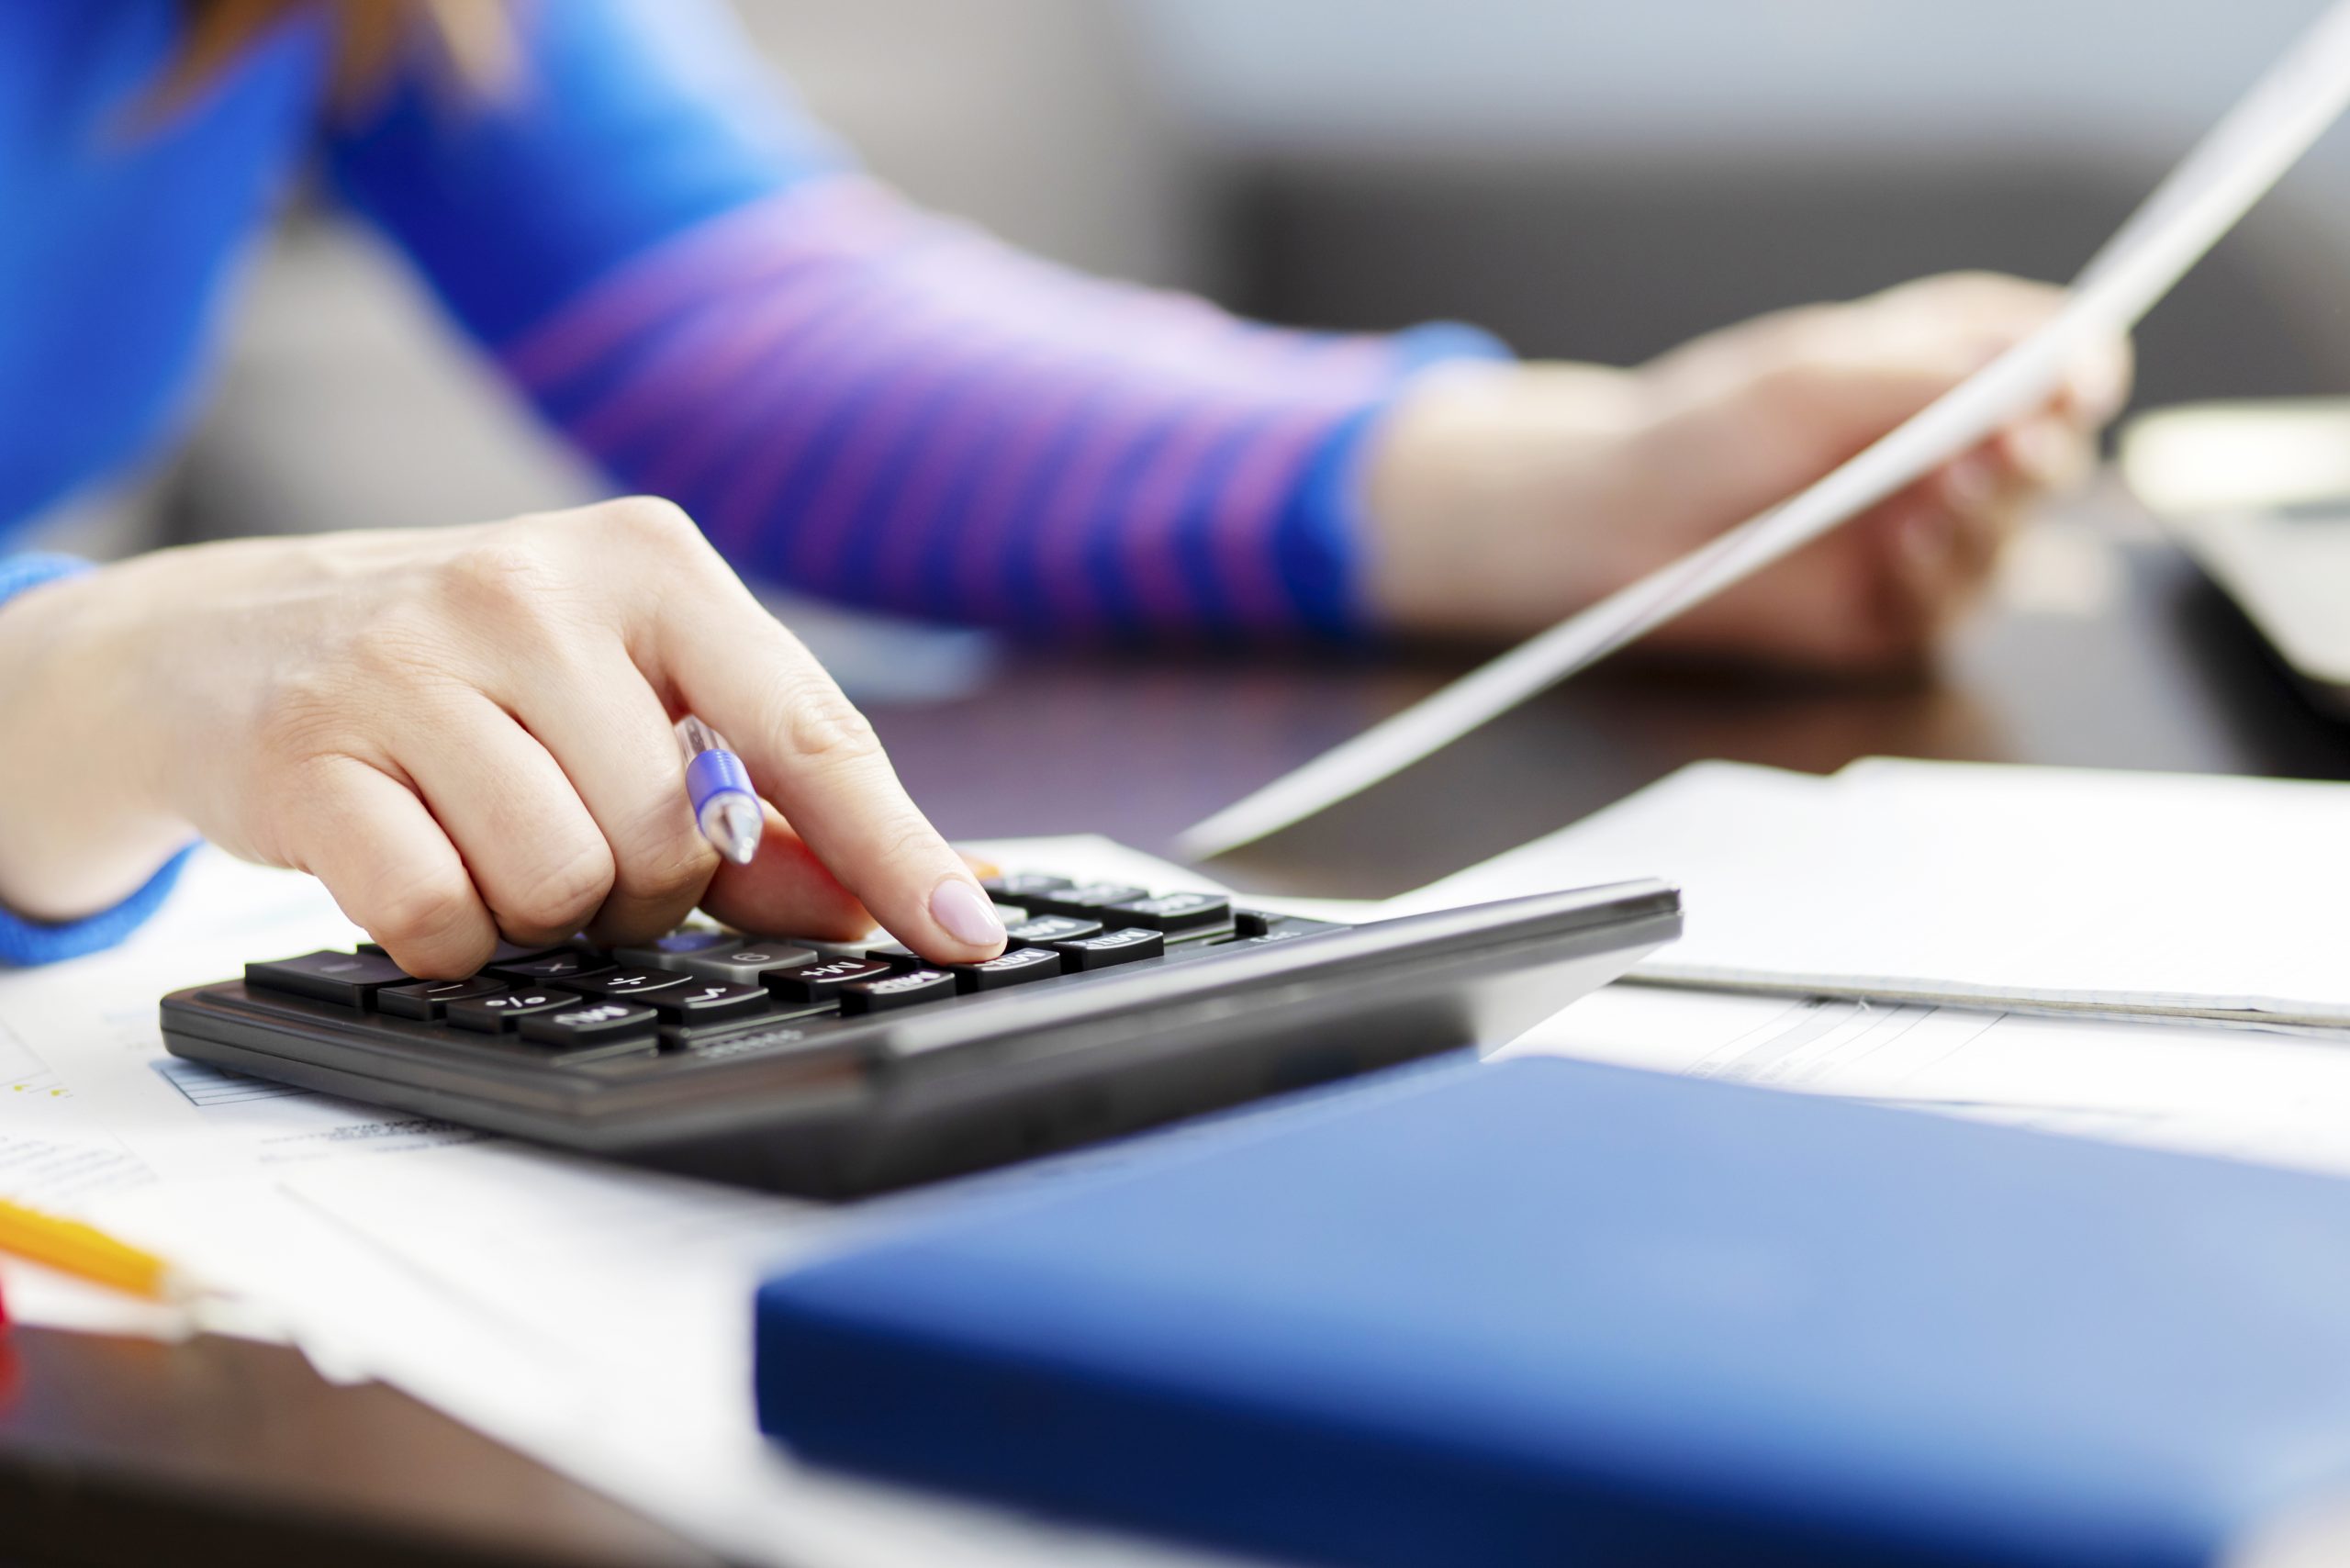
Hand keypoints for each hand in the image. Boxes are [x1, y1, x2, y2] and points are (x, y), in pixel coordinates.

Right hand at [0, 500, 1009, 976]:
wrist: (219, 642)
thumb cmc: (469, 677)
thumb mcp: (626, 699)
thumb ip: (767, 808)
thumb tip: (904, 895)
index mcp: (651, 563)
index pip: (808, 731)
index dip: (893, 850)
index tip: (967, 933)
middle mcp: (536, 589)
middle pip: (676, 840)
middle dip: (645, 887)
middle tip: (574, 835)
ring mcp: (414, 661)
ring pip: (564, 885)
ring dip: (543, 912)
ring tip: (488, 838)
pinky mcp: (311, 751)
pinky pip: (441, 919)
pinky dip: (445, 935)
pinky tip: (414, 863)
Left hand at [1361, 271, 2132, 670]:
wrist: (1621, 524)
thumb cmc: (1706, 433)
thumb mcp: (1810, 380)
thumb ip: (1923, 373)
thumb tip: (2039, 364)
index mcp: (1940, 370)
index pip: (2050, 360)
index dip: (2077, 366)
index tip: (2077, 374)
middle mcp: (1950, 453)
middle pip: (2050, 452)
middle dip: (2040, 447)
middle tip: (2008, 443)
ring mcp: (1931, 537)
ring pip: (2013, 534)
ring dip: (1993, 513)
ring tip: (1944, 488)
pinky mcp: (1898, 610)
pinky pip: (1954, 603)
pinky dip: (1942, 576)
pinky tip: (1907, 548)